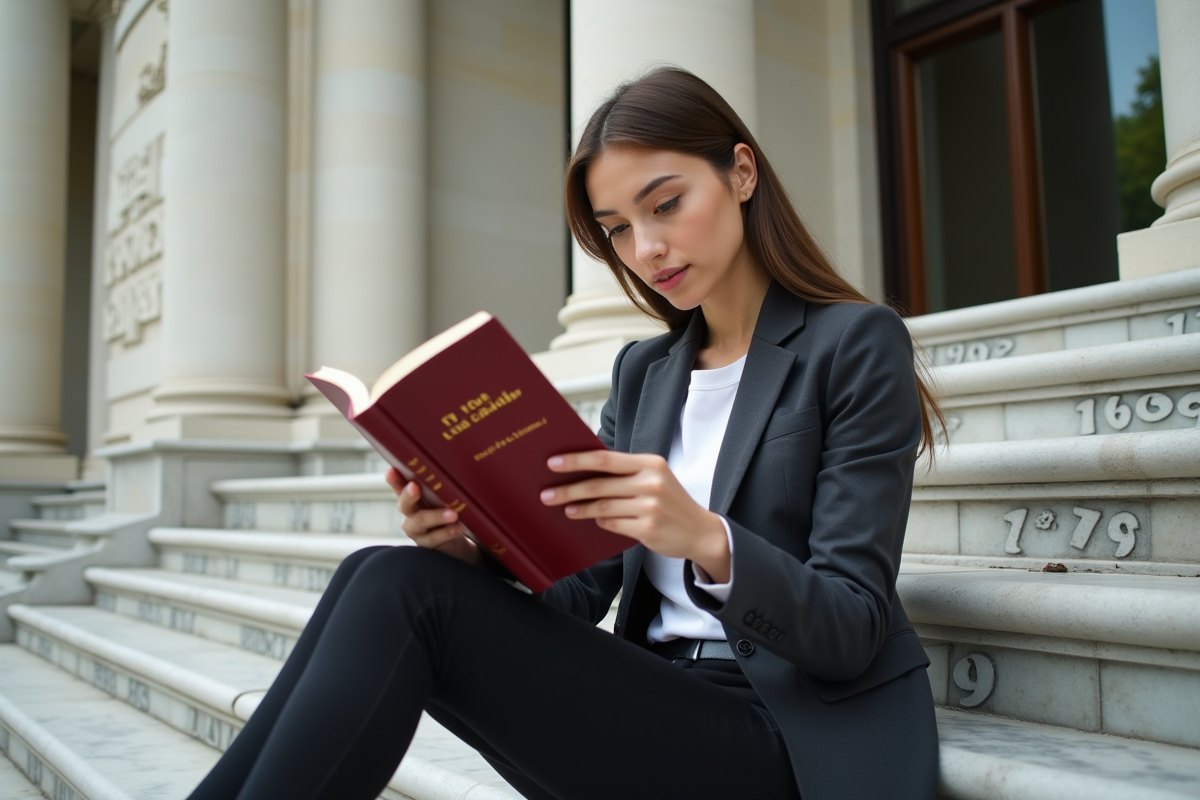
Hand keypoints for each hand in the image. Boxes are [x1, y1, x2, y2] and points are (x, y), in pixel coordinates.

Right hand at [385, 467, 481, 565]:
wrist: (457, 545)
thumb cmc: (449, 515)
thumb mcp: (445, 500)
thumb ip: (444, 488)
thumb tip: (455, 467)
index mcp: (414, 498)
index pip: (401, 486)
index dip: (394, 480)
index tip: (391, 471)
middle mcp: (411, 514)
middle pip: (405, 504)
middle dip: (408, 495)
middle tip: (414, 487)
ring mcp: (417, 531)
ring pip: (421, 521)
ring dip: (436, 516)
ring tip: (453, 514)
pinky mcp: (426, 545)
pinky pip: (434, 538)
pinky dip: (447, 532)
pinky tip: (458, 527)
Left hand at [540, 450, 730, 581]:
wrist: (700, 531)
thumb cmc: (670, 501)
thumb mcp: (655, 477)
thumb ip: (625, 472)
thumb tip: (585, 470)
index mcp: (650, 464)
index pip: (604, 459)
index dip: (576, 460)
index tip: (553, 462)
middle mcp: (651, 483)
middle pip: (598, 484)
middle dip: (568, 490)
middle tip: (546, 494)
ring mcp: (650, 507)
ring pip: (602, 507)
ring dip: (580, 508)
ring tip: (565, 509)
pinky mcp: (647, 529)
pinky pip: (613, 524)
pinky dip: (601, 522)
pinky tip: (594, 521)